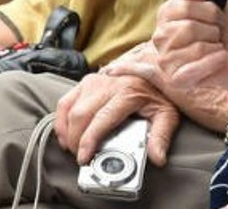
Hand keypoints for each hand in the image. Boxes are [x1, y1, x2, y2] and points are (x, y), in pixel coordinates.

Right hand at [54, 71, 180, 166]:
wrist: (154, 69)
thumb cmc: (158, 93)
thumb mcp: (166, 114)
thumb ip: (161, 136)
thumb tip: (158, 157)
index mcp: (127, 92)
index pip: (101, 119)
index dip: (88, 141)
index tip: (83, 158)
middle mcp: (107, 84)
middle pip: (80, 116)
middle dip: (76, 141)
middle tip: (81, 158)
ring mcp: (94, 81)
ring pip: (69, 109)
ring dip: (66, 133)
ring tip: (74, 149)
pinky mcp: (85, 81)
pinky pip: (65, 102)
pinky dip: (61, 121)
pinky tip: (66, 134)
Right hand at [150, 0, 227, 106]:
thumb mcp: (222, 2)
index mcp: (167, 13)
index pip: (185, 6)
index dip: (210, 11)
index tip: (219, 15)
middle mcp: (160, 36)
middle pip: (189, 28)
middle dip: (213, 31)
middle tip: (218, 34)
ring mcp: (165, 59)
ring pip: (195, 49)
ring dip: (215, 47)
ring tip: (216, 48)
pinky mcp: (174, 79)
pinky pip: (194, 70)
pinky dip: (213, 63)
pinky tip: (218, 60)